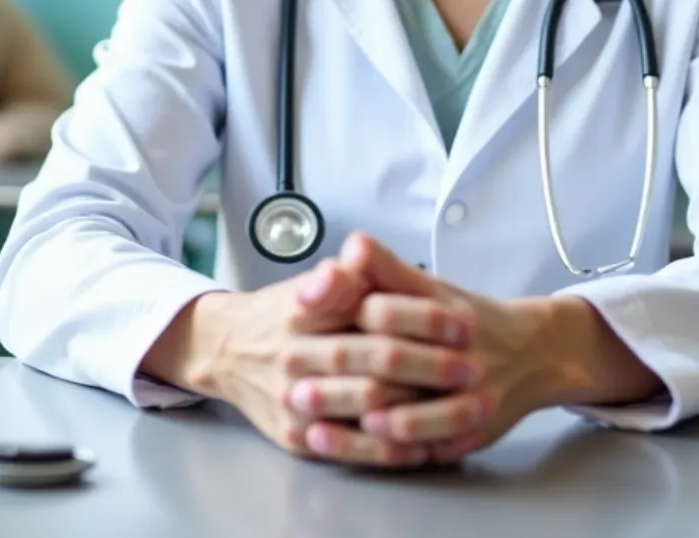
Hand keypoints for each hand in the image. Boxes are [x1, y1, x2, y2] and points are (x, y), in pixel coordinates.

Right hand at [140, 257, 482, 468]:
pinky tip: (423, 444)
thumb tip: (361, 249)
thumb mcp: (311, 282)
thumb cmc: (284, 314)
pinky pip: (348, 447)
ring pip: (365, 404)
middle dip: (430, 364)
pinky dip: (389, 448)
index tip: (461, 320)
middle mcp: (296, 355)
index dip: (422, 317)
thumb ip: (345, 272)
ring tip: (460, 406)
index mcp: (305, 310)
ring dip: (418, 406)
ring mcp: (294, 399)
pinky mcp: (296, 435)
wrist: (226, 351)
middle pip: (373, 359)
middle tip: (471, 367)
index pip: (371, 310)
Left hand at [295, 233, 577, 463]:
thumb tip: (353, 245)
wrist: (533, 353)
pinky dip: (398, 455)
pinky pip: (437, 448)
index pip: (390, 309)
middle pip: (399, 362)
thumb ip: (387, 269)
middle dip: (343, 377)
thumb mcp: (430, 287)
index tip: (303, 323)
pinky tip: (363, 453)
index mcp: (446, 313)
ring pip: (422, 416)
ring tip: (321, 430)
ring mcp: (474, 398)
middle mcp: (465, 356)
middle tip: (296, 390)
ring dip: (369, 424)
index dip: (343, 316)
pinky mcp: (476, 434)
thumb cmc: (467, 319)